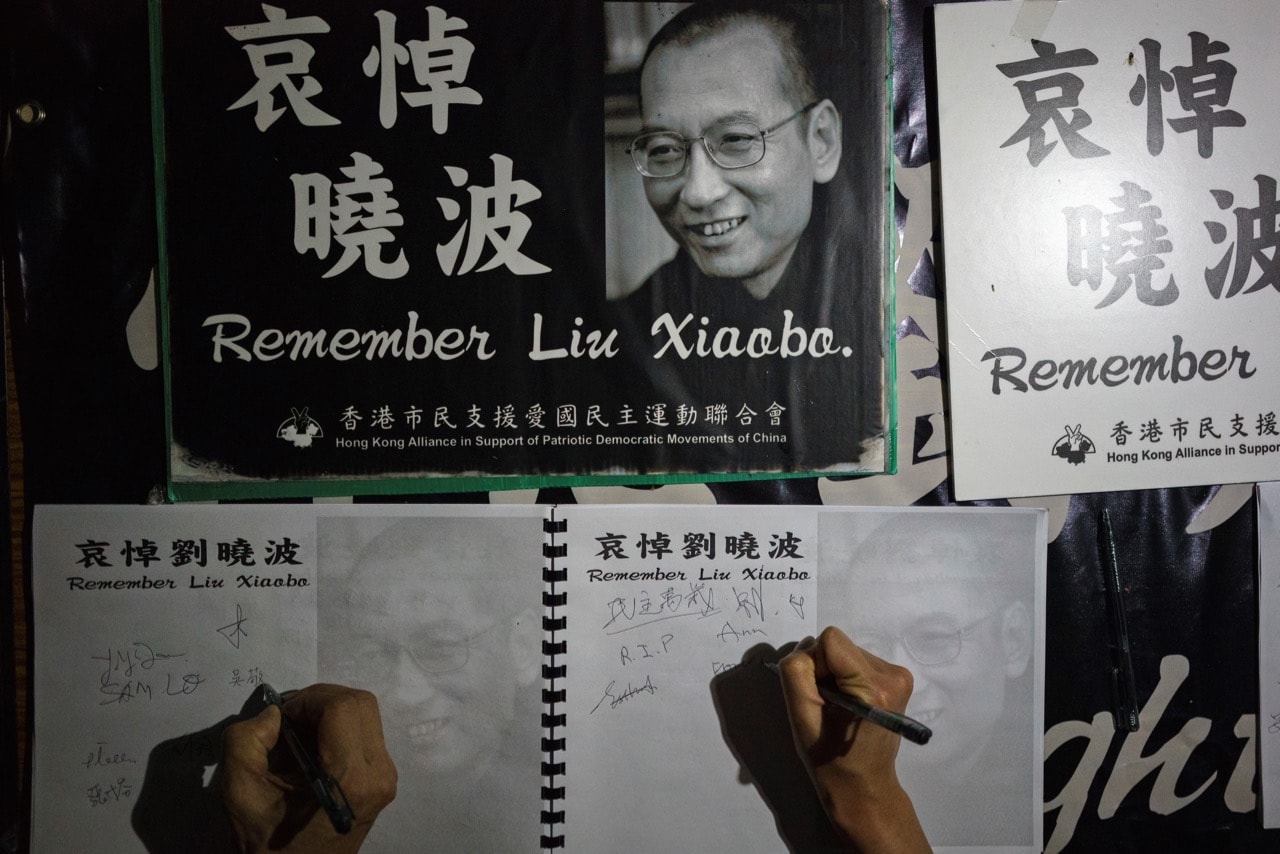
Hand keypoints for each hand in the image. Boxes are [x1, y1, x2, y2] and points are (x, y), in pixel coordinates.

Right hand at [221, 684, 396, 853]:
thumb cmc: (270, 844)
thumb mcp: (241, 793)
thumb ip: (246, 741)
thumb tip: (273, 714)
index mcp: (350, 779)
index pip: (343, 706)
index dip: (308, 700)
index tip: (280, 718)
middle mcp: (379, 774)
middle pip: (360, 703)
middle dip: (319, 701)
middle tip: (287, 722)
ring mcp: (386, 777)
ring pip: (365, 715)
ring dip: (328, 713)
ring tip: (296, 739)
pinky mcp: (383, 779)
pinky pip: (366, 733)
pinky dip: (338, 729)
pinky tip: (311, 751)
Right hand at [778, 627, 928, 853]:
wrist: (864, 784)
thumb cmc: (830, 758)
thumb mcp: (801, 717)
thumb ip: (796, 674)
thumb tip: (805, 649)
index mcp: (873, 687)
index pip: (830, 640)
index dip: (815, 664)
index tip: (817, 694)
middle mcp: (893, 675)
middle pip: (840, 645)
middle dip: (824, 669)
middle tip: (825, 704)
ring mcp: (899, 676)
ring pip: (847, 652)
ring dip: (835, 674)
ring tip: (837, 707)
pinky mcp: (898, 678)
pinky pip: (858, 661)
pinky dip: (847, 677)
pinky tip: (849, 703)